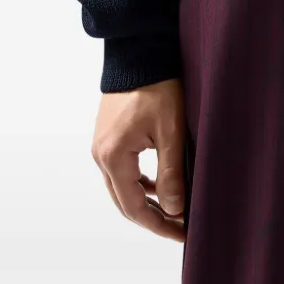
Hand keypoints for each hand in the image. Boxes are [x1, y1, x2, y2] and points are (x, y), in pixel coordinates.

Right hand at [91, 77, 187, 240]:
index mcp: (113, 156)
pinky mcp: (108, 135)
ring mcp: (101, 144)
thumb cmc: (158, 86)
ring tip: (173, 210)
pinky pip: (122, 169)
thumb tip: (174, 210)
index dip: (159, 224)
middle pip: (124, 201)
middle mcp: (100, 154)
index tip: (182, 233)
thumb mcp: (170, 130)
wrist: (140, 51)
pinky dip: (140, 182)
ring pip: (122, 186)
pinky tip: (159, 184)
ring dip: (146, 200)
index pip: (134, 207)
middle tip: (180, 227)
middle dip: (153, 217)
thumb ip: (171, 173)